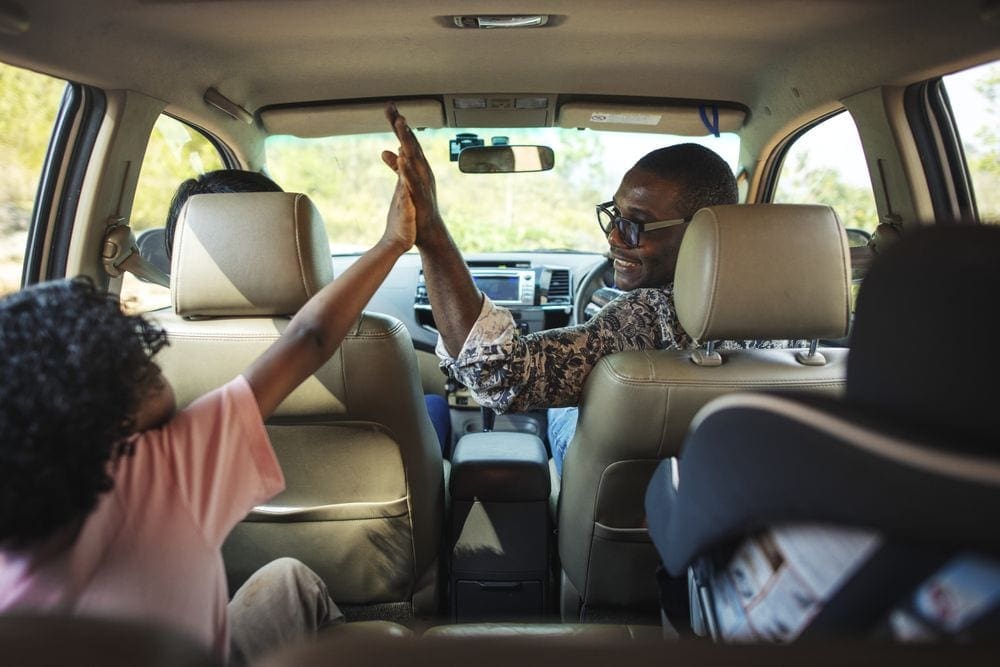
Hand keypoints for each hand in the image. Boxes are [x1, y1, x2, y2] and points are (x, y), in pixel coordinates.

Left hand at [381, 102, 441, 246]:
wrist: (428, 231)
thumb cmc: (417, 207)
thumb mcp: (402, 182)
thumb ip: (395, 166)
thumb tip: (386, 151)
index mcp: (417, 166)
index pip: (406, 141)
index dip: (398, 124)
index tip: (390, 107)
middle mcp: (422, 170)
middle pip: (411, 143)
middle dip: (402, 126)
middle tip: (394, 108)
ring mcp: (422, 182)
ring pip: (414, 157)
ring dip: (408, 140)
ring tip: (400, 124)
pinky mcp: (420, 195)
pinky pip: (413, 179)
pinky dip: (408, 167)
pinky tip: (403, 157)